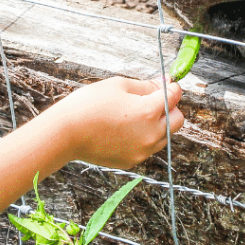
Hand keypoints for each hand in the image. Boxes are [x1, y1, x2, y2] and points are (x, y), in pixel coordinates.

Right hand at [47, 76, 183, 168]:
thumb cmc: (89, 104)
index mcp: (149, 111)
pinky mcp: (132, 161)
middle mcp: (151, 134)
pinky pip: (147, 148)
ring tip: (132, 115)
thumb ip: (146, 85)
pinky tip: (123, 129)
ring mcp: (142, 151)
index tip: (165, 83)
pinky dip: (143, 137)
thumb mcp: (118, 85)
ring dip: (158, 124)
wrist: (66, 133)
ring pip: (165, 136)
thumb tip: (164, 83)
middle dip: (170, 108)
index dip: (171, 87)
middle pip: (178, 120)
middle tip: (150, 100)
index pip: (175, 96)